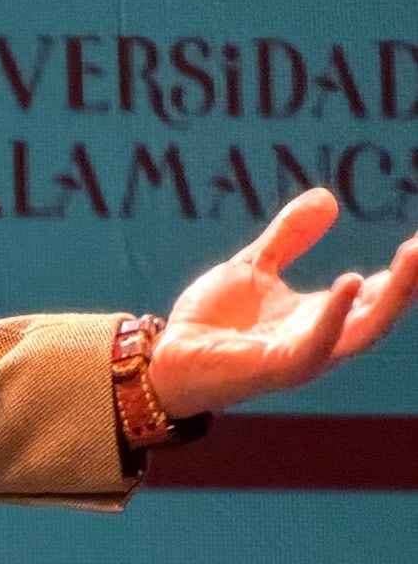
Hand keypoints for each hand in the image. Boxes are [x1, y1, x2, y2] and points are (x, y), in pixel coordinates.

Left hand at [148, 188, 417, 417]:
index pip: (372, 295)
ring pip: (360, 332)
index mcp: (316, 316)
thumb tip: (330, 197)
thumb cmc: (214, 319)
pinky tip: (351, 283)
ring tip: (410, 261)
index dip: (400, 273)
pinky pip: (315, 344)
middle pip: (377, 313)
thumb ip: (290, 236)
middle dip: (407, 284)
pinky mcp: (276, 366)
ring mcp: (301, 355)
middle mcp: (318, 338)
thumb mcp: (255, 265)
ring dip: (389, 300)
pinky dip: (335, 316)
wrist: (169, 357)